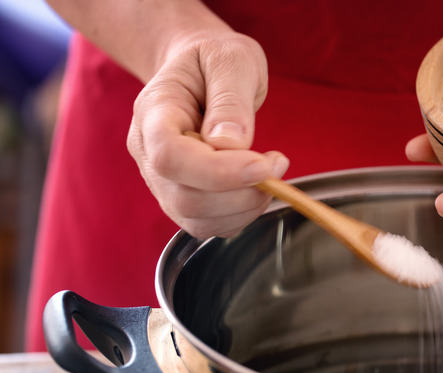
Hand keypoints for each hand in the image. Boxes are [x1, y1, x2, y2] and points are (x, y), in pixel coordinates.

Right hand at [127, 32, 288, 237]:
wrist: (201, 70)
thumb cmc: (214, 59)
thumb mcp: (232, 59)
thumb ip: (231, 99)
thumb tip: (231, 143)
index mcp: (153, 113)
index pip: (170, 157)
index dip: (217, 172)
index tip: (263, 165)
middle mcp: (149, 152)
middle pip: (185, 198)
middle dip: (242, 192)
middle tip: (277, 163)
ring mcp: (162, 180)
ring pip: (197, 219)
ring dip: (245, 207)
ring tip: (270, 172)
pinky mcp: (183, 198)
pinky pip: (209, 226)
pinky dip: (241, 215)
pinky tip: (256, 186)